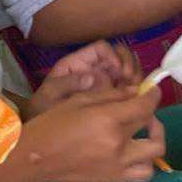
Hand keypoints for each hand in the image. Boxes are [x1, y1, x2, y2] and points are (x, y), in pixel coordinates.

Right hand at [7, 86, 164, 181]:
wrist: (33, 158)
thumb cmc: (51, 125)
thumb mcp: (79, 100)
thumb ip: (112, 95)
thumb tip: (136, 92)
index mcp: (108, 121)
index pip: (144, 106)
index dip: (153, 95)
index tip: (153, 91)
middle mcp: (118, 144)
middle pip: (152, 127)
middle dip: (153, 115)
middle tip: (143, 111)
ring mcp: (118, 165)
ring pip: (154, 155)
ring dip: (154, 141)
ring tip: (143, 135)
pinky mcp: (113, 179)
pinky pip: (142, 174)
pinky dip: (144, 163)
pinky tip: (133, 153)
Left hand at [24, 42, 141, 117]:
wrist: (46, 132)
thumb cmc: (45, 108)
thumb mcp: (49, 94)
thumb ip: (67, 84)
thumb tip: (92, 77)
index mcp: (80, 63)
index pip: (102, 48)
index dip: (112, 55)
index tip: (117, 69)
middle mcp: (96, 68)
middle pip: (120, 54)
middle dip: (129, 63)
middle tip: (129, 79)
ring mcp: (107, 81)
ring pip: (129, 68)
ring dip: (136, 75)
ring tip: (134, 89)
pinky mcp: (114, 95)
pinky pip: (131, 87)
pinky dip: (137, 89)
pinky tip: (134, 98)